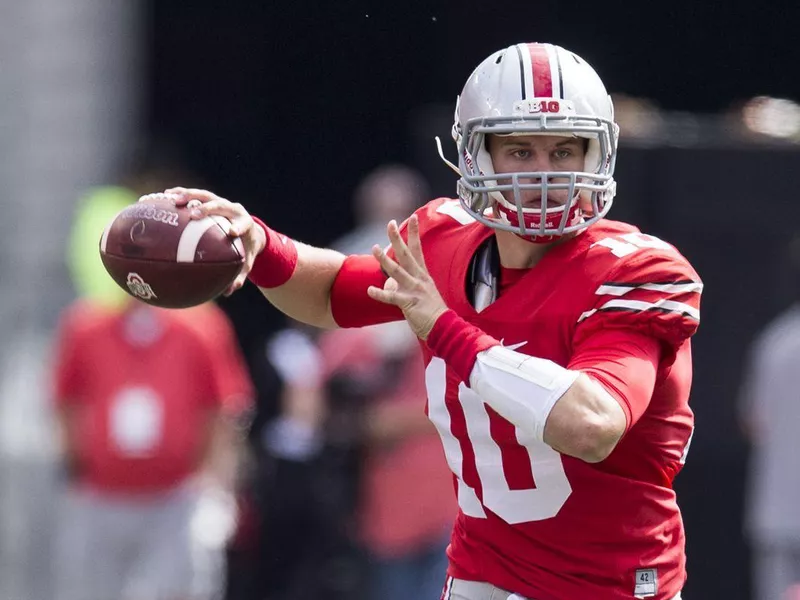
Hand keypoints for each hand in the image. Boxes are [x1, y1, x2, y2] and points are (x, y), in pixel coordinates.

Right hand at [141, 188, 266, 295]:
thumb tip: (228, 292)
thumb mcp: (245, 263)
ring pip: (203, 195)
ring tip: (171, 199)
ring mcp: (218, 201)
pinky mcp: (207, 199)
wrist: (247, 228)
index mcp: (245, 223)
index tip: (232, 232)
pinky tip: (158, 198)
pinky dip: (175, 195)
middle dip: (208, 208)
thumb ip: (239, 276)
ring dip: (188, 195)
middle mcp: (231, 209)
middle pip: (220, 204)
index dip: (238, 226)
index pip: (243, 223)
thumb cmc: (245, 248)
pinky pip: (190, 195)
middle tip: (194, 214)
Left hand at [367, 216, 447, 340]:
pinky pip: (392, 296)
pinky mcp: (409, 303)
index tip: (413, 217)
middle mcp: (419, 279)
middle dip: (397, 238)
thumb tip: (389, 283)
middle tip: (390, 223)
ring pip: (397, 271)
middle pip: (406, 254)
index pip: (418, 249)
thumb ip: (404, 285)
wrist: (444, 327)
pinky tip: (370, 290)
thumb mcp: (421, 293)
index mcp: (423, 275)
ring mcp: (414, 290)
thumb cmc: (432, 312)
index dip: (414, 233)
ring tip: (374, 248)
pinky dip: (380, 293)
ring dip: (384, 259)